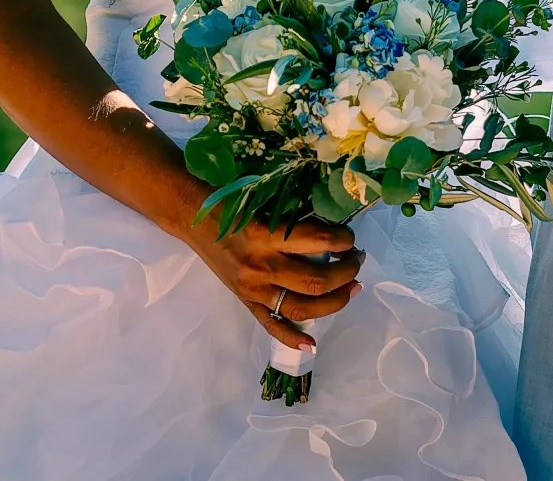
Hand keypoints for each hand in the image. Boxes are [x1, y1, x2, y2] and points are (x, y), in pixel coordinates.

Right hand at [184, 210, 362, 351]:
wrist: (196, 221)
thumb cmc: (233, 207)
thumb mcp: (266, 207)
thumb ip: (294, 223)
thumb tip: (333, 234)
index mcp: (268, 236)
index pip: (319, 241)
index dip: (343, 240)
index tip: (350, 238)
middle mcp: (262, 266)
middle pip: (316, 281)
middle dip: (346, 273)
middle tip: (356, 262)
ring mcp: (254, 289)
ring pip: (302, 308)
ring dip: (334, 301)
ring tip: (351, 289)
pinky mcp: (246, 301)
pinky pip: (271, 325)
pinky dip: (292, 338)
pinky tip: (312, 345)